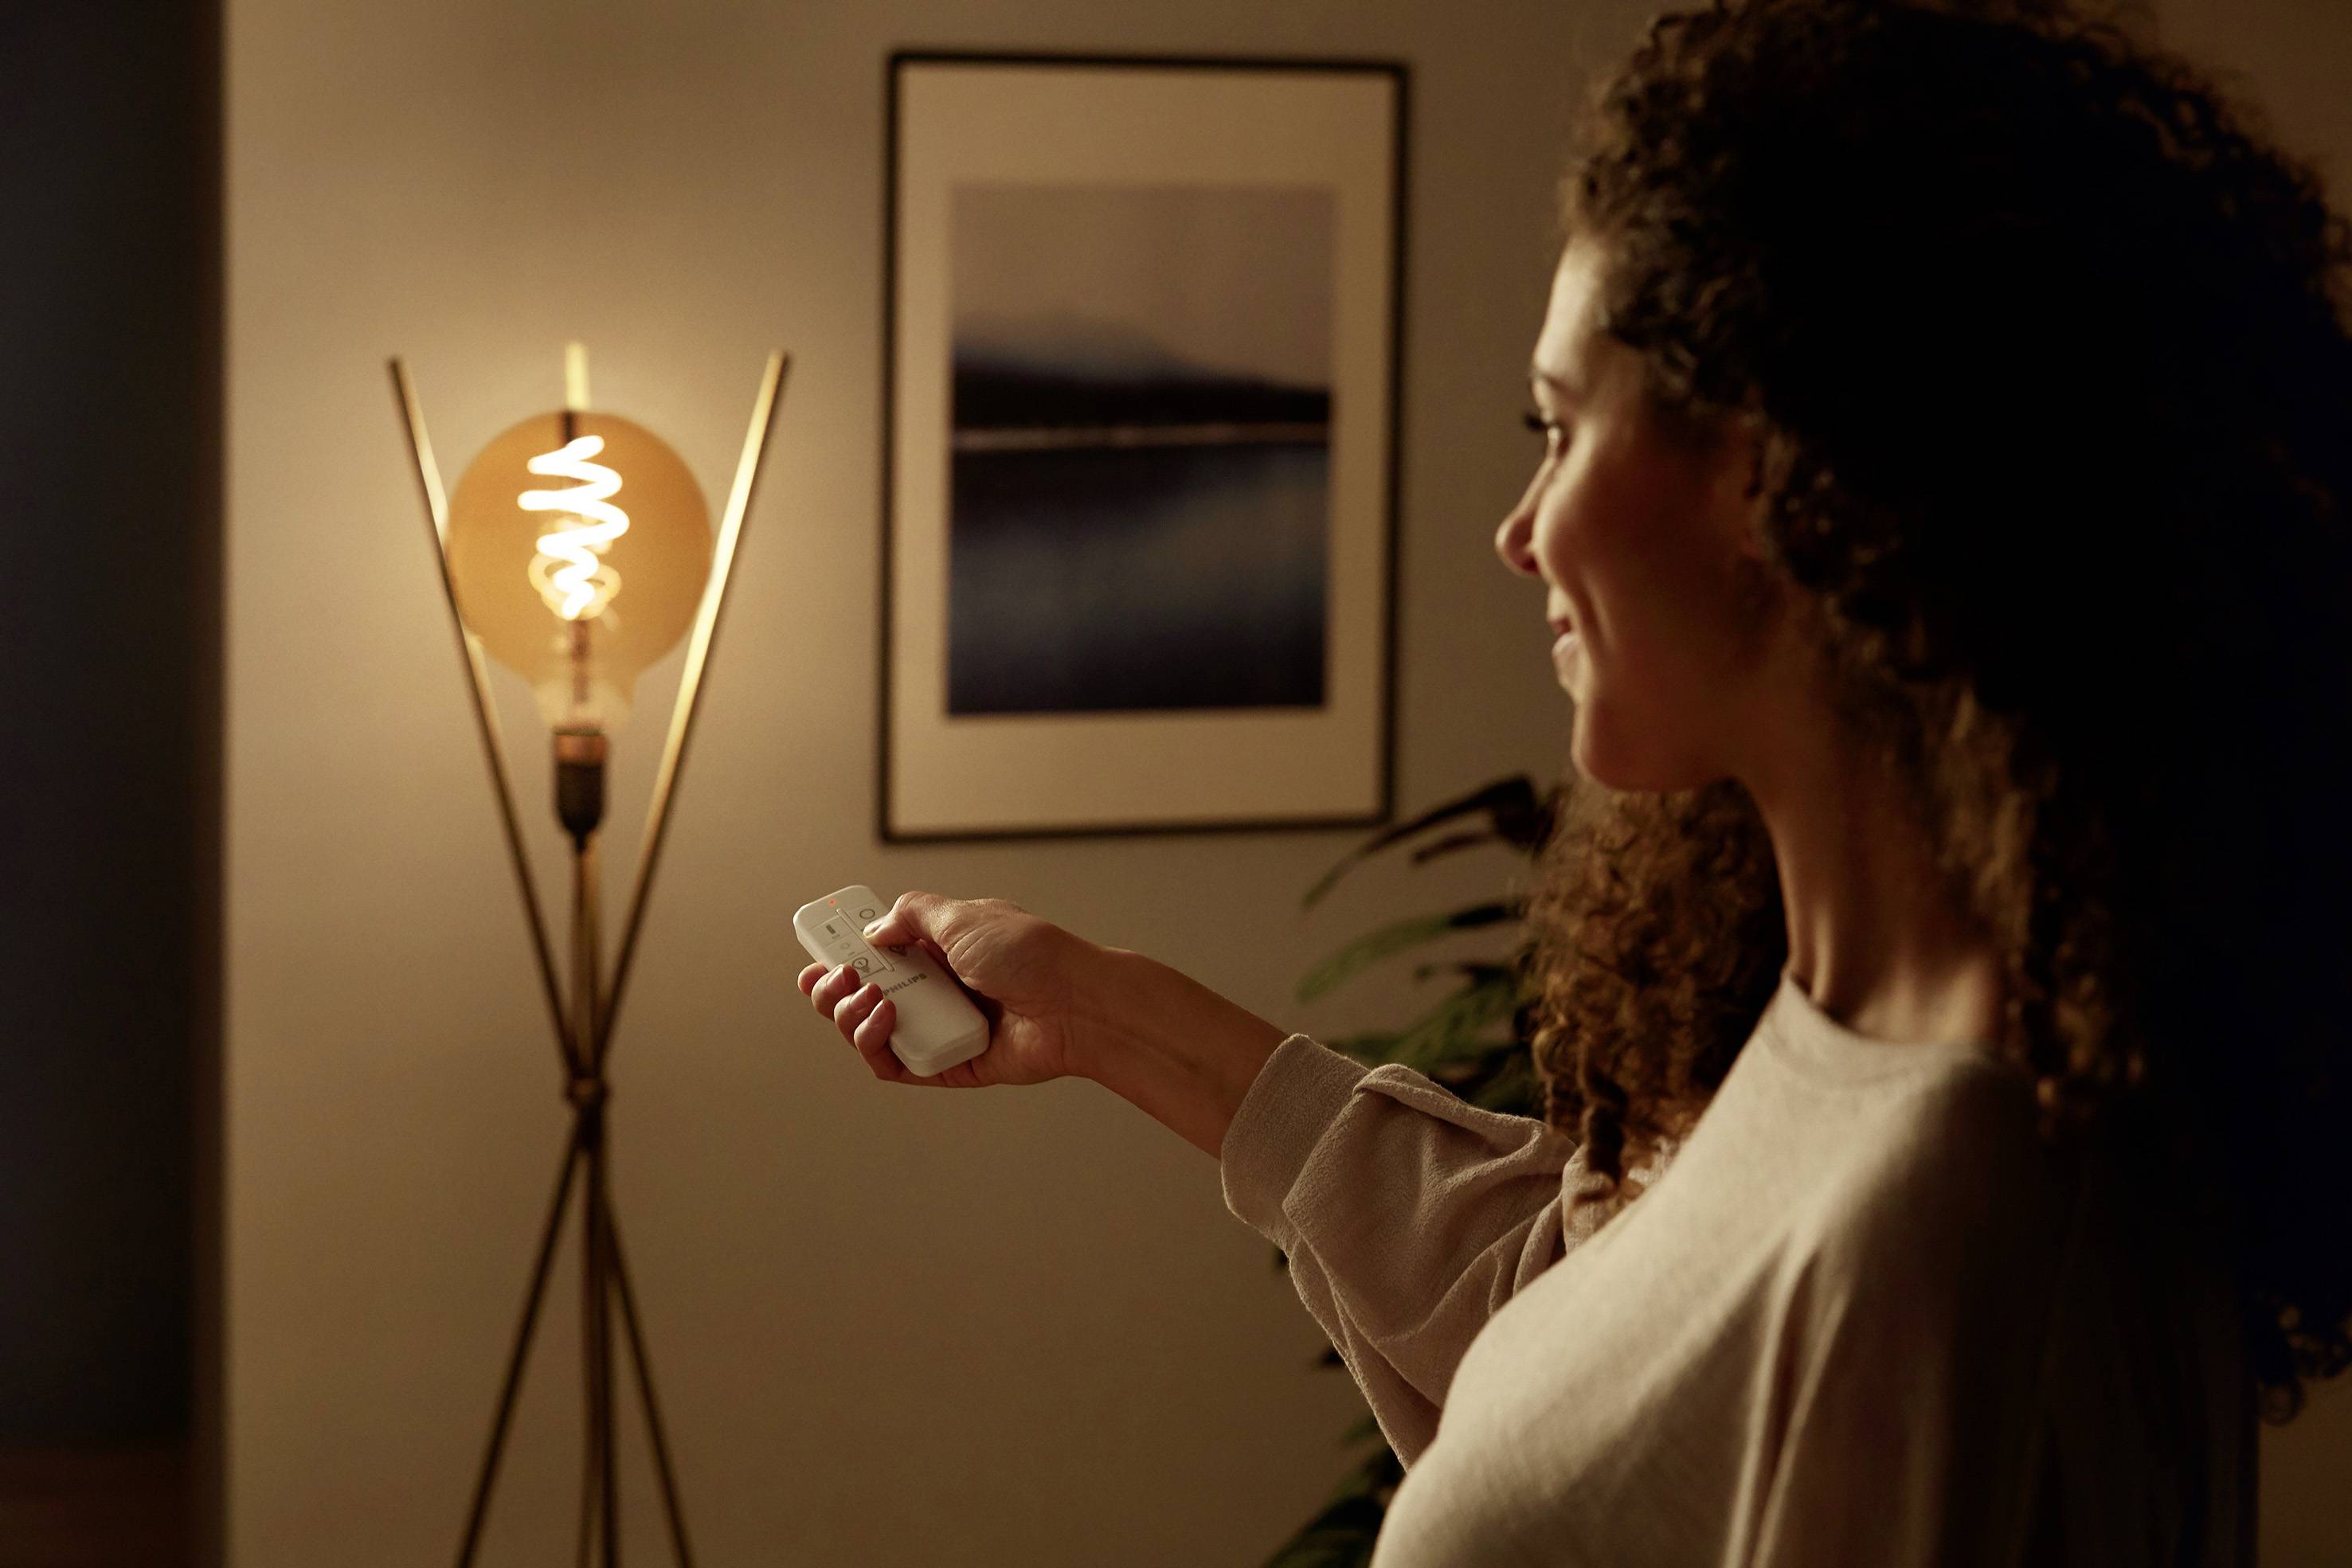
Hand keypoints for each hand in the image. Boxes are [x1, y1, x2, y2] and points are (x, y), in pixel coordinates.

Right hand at [796, 890, 1100, 1087]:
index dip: (843, 954)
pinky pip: (895, 1065)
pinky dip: (875, 1045)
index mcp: (940, 951)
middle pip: (862, 998)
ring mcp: (939, 1030)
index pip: (878, 954)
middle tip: (830, 979)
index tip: (817, 953)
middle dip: (833, 990)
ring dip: (849, 1016)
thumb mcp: (964, 916)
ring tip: (865, 997)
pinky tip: (884, 1018)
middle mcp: (936, 991)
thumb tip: (874, 931)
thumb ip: (913, 916)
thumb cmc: (1030, 955)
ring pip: (870, 1033)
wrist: (1075, 1003)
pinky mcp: (946, 1066)